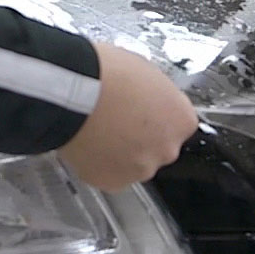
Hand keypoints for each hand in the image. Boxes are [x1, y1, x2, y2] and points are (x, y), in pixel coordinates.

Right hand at [57, 43, 199, 191]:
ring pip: (134, 164)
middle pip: (159, 147)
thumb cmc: (105, 76)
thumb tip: (149, 98)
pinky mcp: (112, 182)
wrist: (73, 93)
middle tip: (117, 120)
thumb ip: (156, 94)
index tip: (142, 111)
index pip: (178, 124)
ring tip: (99, 131)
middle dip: (141, 138)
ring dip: (121, 152)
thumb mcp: (145, 71)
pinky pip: (109, 174)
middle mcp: (167, 149)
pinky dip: (100, 164)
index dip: (156, 116)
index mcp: (181, 120)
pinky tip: (89, 144)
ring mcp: (140, 168)